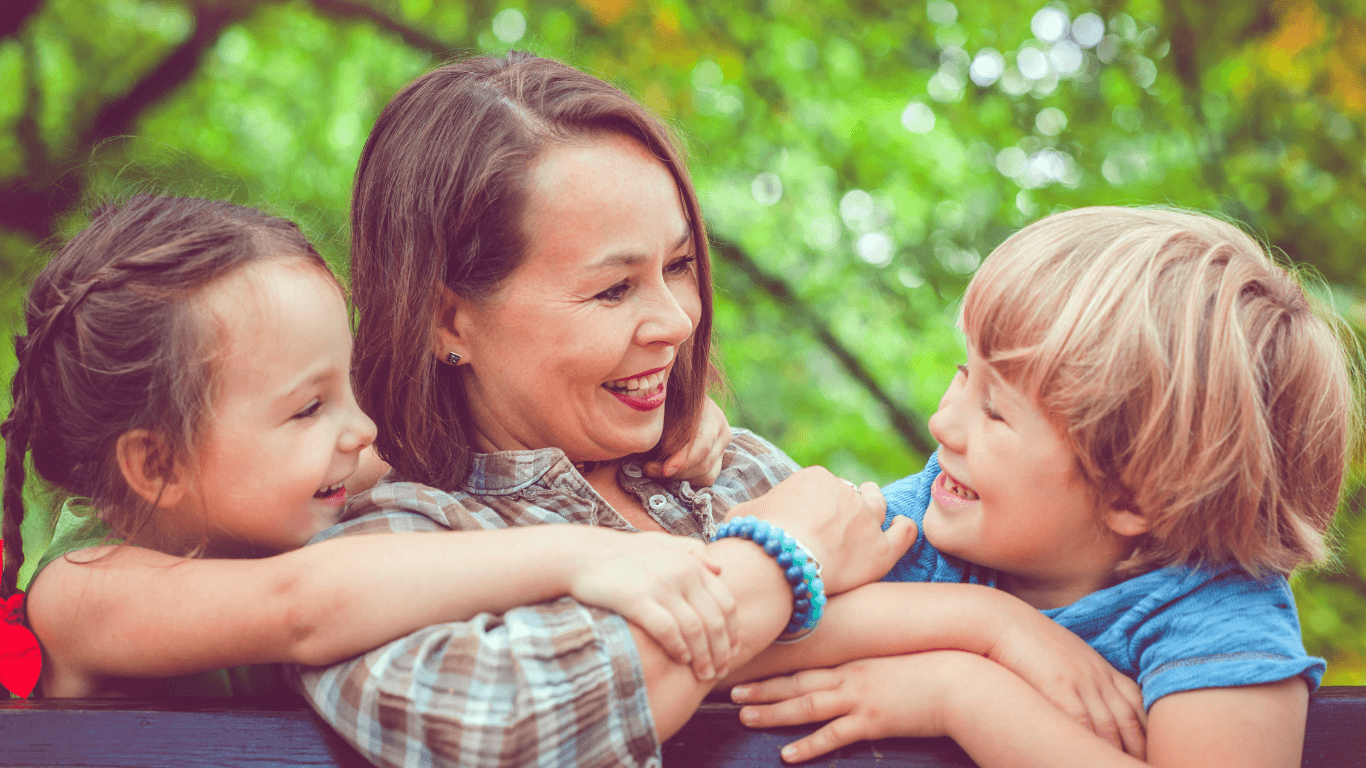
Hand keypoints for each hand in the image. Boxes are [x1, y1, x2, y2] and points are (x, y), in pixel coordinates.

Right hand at [568, 531, 736, 680]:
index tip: (731, 652)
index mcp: (691, 562)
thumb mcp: (660, 543)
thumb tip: (719, 569)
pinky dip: (679, 648)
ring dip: (704, 656)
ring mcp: (660, 586)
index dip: (732, 631)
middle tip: (720, 671)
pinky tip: (682, 660)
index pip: (726, 603)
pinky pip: (668, 630)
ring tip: (704, 673)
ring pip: (695, 629)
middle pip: (715, 620)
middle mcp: (682, 573)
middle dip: (721, 650)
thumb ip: (691, 552)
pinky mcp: (638, 599)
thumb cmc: (621, 553)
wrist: (581, 554)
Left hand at [644, 396, 730, 485]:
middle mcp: (722, 433)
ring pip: (706, 475)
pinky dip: (687, 480)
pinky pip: (706, 479)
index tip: (665, 469)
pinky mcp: (718, 461)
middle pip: (704, 464)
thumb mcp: (665, 412)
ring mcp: (722, 448)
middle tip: (648, 468)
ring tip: (654, 470)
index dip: (683, 461)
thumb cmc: (667, 405)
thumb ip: (667, 431)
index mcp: (713, 416)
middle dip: (675, 472)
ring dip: (679, 478)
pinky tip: (670, 472)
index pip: (703, 446)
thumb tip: (666, 451)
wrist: (675, 403)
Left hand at [731, 652, 964, 762]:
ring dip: (774, 712)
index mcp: (852, 662)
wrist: (958, 681)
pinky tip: (787, 754)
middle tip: (731, 691)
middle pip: (796, 682)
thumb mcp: (892, 664)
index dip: (775, 668)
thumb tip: (850, 675)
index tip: (750, 669)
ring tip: (745, 716)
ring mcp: (858, 698)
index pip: (805, 664)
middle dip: (762, 688)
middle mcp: (849, 677)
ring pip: (806, 705)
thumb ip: (867, 668)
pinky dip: (808, 745)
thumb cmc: (929, 670)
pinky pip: (833, 735)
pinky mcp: (872, 721)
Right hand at [735, 467, 916, 594]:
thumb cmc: (757, 538)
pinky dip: (905, 528)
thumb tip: (740, 519)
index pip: (824, 485)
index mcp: (814, 479)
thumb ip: (750, 512)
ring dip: (876, 505)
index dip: (821, 500)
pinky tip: (903, 527)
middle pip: (852, 494)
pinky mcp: (880, 551)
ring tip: (877, 510)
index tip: (814, 514)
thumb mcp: (743, 515)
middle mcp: (845, 493)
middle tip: (845, 513)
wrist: (780, 562)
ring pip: (878, 507)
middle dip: (849, 501)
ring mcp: (866, 521)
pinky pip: (903, 534)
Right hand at [987, 603, 1146, 756]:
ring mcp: (1080, 682)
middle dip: (1138, 747)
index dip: (1147, 730)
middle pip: (1129, 721)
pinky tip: (1088, 755)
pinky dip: (1090, 742)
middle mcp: (1097, 676)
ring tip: (1118, 766)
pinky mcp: (1059, 687)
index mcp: (1101, 668)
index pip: (1137, 704)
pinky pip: (1082, 722)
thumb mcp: (1064, 655)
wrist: (1002, 620)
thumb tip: (1083, 701)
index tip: (1148, 749)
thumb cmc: (1027, 640)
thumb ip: (1080, 676)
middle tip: (1141, 764)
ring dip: (1117, 751)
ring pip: (1110, 727)